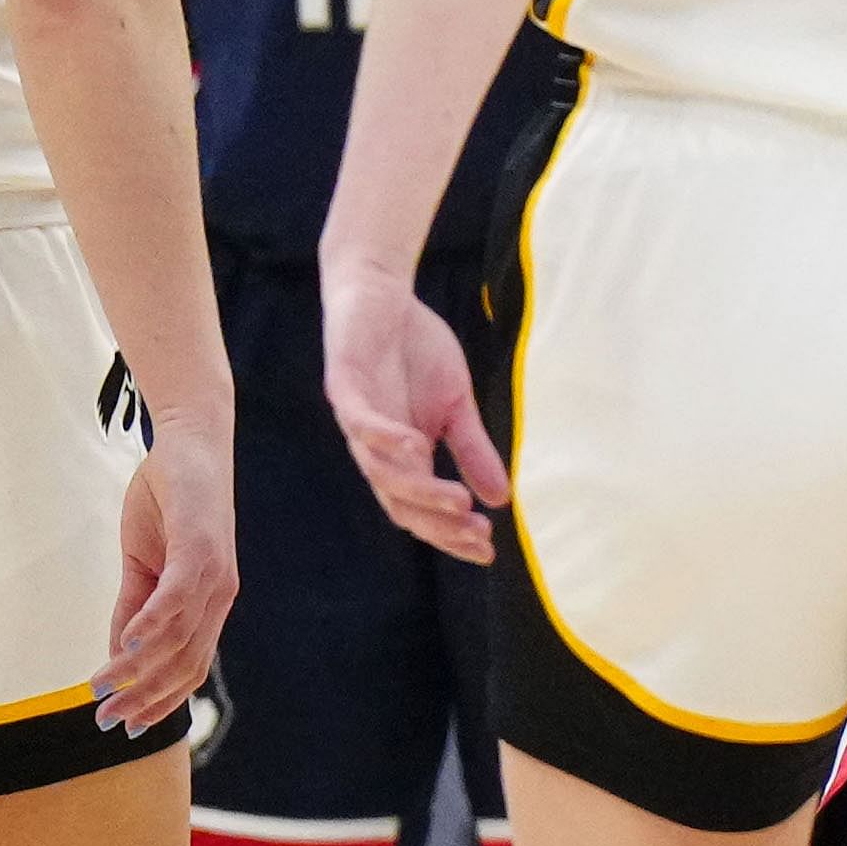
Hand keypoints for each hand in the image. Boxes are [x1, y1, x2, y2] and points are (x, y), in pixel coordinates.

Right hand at [101, 404, 238, 735]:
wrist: (189, 443)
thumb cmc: (167, 502)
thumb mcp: (142, 564)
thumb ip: (133, 608)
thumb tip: (118, 655)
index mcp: (208, 603)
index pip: (190, 667)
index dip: (160, 700)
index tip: (126, 725)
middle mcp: (218, 596)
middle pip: (186, 664)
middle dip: (145, 699)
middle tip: (105, 722)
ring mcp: (213, 574)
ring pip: (177, 639)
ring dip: (136, 670)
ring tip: (101, 689)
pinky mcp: (200, 548)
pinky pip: (176, 598)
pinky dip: (152, 627)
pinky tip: (127, 648)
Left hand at [321, 260, 511, 566]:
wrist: (381, 295)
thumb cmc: (416, 351)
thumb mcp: (458, 405)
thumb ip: (472, 449)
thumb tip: (501, 499)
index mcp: (401, 457)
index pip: (421, 511)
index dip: (451, 534)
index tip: (488, 550)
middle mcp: (374, 449)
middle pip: (399, 503)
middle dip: (438, 524)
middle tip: (476, 534)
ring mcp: (357, 421)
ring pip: (381, 472)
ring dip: (420, 491)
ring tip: (458, 503)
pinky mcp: (344, 387)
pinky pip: (360, 423)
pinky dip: (385, 438)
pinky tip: (416, 447)